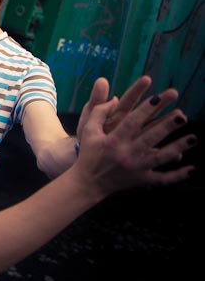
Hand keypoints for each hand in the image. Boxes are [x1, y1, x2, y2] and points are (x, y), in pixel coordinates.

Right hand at [75, 88, 195, 196]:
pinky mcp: (141, 180)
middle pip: (150, 137)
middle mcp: (126, 154)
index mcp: (113, 140)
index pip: (131, 122)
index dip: (144, 109)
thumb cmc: (90, 152)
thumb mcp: (87, 130)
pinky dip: (177, 176)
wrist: (88, 182)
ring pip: (160, 158)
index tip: (157, 97)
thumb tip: (115, 98)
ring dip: (177, 147)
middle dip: (166, 126)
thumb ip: (99, 112)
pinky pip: (162, 179)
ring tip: (193, 137)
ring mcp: (136, 168)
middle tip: (182, 115)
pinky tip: (192, 169)